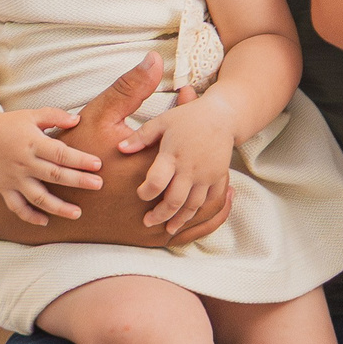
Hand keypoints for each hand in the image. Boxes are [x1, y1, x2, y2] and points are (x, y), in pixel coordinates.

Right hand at [0, 108, 102, 226]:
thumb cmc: (10, 124)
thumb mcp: (31, 115)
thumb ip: (54, 116)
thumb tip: (77, 120)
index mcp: (32, 143)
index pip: (59, 153)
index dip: (79, 160)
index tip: (97, 165)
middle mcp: (23, 163)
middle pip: (54, 175)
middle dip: (78, 181)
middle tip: (99, 185)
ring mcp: (13, 178)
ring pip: (37, 197)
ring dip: (58, 207)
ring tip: (77, 213)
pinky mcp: (4, 189)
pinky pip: (17, 207)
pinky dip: (29, 216)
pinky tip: (45, 222)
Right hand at [51, 55, 235, 245]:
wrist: (56, 198)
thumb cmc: (74, 153)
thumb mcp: (99, 115)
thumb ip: (130, 89)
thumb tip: (153, 59)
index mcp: (150, 167)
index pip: (192, 145)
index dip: (200, 123)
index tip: (198, 106)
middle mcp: (157, 198)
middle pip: (205, 180)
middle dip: (215, 162)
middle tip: (221, 141)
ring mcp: (153, 223)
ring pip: (202, 213)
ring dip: (216, 196)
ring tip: (225, 178)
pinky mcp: (147, 238)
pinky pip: (188, 234)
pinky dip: (204, 221)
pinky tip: (205, 205)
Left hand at [118, 93, 239, 234]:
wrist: (222, 115)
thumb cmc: (187, 117)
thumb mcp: (162, 122)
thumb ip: (141, 137)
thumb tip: (120, 149)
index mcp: (173, 155)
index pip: (156, 182)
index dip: (145, 193)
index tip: (140, 194)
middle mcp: (191, 168)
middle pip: (174, 201)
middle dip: (160, 215)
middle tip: (148, 222)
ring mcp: (207, 175)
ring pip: (193, 205)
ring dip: (180, 219)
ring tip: (168, 228)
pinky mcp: (219, 177)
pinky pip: (210, 200)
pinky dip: (201, 211)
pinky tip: (190, 215)